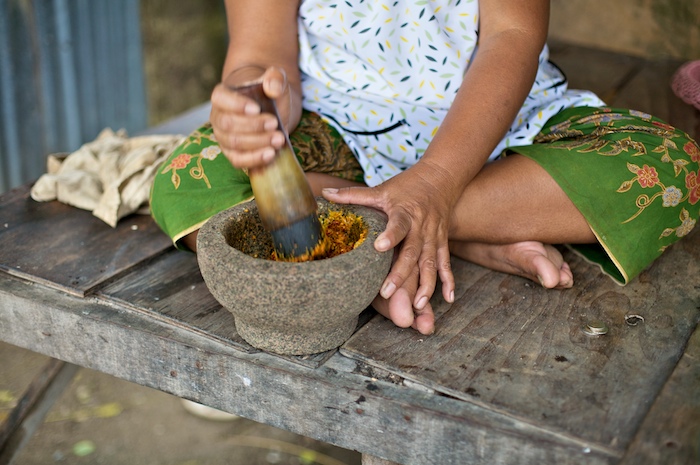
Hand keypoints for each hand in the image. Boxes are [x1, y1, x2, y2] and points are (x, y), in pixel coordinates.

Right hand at [210, 66, 292, 169]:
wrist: (272, 111)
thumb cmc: (268, 94)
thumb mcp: (275, 80)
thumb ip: (275, 78)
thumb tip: (272, 87)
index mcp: (222, 96)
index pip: (220, 99)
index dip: (236, 105)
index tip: (256, 109)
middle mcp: (218, 117)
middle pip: (228, 124)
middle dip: (253, 126)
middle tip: (274, 123)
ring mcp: (224, 137)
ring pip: (234, 143)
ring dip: (257, 143)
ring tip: (278, 139)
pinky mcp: (233, 154)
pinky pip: (238, 160)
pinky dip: (254, 159)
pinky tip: (270, 154)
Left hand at [323, 160, 456, 332]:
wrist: (440, 179)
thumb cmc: (406, 186)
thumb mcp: (381, 189)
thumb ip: (353, 195)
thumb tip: (324, 193)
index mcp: (405, 212)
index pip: (398, 224)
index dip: (390, 235)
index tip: (379, 247)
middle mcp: (421, 226)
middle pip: (413, 252)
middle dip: (401, 273)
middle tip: (387, 292)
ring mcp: (434, 236)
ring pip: (431, 262)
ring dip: (426, 284)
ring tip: (417, 304)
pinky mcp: (442, 243)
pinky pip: (446, 264)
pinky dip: (449, 282)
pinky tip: (448, 299)